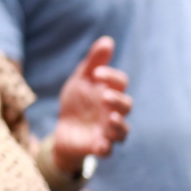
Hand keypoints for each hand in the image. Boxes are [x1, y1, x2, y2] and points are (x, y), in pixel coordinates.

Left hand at [53, 36, 131, 172]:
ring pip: (122, 131)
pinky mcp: (98, 146)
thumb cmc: (78, 100)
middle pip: (126, 106)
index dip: (112, 77)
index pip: (120, 83)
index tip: (96, 73)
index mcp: (111, 92)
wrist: (64, 127)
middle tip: (104, 96)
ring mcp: (108, 130)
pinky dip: (106, 147)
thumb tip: (107, 40)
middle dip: (117, 101)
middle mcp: (114, 111)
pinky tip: (101, 144)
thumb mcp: (82, 78)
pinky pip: (107, 150)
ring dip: (118, 125)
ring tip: (110, 119)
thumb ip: (94, 61)